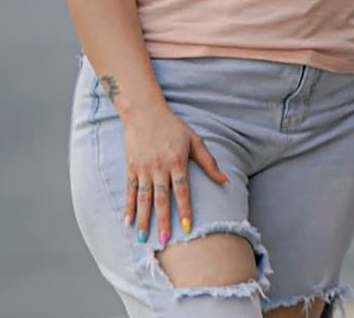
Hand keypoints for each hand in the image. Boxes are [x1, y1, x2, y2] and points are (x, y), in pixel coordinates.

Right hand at [121, 102, 229, 245]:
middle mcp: (159, 167)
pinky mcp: (131, 168)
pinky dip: (129, 206)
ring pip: (144, 198)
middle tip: (164, 240)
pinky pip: (130, 191)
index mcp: (177, 162)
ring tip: (143, 238)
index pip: (182, 190)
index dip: (185, 209)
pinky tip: (127, 221)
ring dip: (143, 219)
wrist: (145, 113)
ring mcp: (143, 168)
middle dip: (163, 221)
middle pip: (161, 198)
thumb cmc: (174, 127)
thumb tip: (226, 181)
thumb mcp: (195, 141)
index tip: (187, 227)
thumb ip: (209, 163)